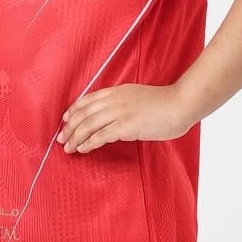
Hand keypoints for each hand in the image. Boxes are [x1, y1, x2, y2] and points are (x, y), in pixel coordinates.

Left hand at [55, 83, 196, 154]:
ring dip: (75, 138)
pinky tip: (82, 149)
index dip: (74, 110)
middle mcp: (114, 100)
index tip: (65, 120)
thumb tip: (114, 115)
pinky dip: (88, 143)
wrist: (180, 104)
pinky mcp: (126, 126)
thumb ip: (123, 103)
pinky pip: (101, 136)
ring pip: (88, 125)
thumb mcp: (138, 97)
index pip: (88, 100)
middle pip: (84, 113)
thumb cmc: (164, 103)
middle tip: (61, 139)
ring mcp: (120, 112)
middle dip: (69, 127)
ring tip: (68, 148)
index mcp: (117, 91)